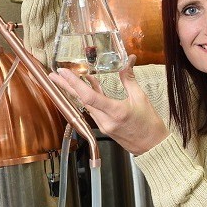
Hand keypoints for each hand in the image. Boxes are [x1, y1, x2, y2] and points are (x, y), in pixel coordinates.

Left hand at [49, 55, 168, 155]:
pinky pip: (92, 109)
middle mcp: (106, 121)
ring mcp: (103, 125)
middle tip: (53, 75)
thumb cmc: (150, 125)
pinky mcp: (103, 127)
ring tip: (63, 78)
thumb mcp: (141, 98)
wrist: (153, 146)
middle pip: (81, 101)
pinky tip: (84, 86)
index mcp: (116, 112)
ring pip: (85, 105)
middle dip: (66, 86)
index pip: (90, 97)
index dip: (75, 84)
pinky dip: (87, 97)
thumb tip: (129, 60)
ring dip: (74, 91)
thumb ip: (130, 79)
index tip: (64, 73)